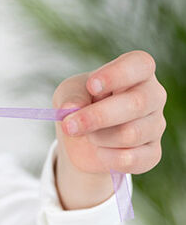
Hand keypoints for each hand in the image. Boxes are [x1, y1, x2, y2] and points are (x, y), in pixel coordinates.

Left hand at [53, 50, 166, 175]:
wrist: (82, 139)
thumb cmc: (80, 104)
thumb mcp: (69, 93)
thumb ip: (70, 96)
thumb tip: (71, 109)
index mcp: (136, 72)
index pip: (140, 64)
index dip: (116, 75)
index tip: (91, 85)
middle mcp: (153, 95)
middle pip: (136, 104)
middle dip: (97, 116)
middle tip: (69, 124)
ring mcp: (156, 125)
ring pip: (130, 134)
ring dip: (97, 137)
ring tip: (89, 134)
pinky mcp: (152, 153)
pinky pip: (130, 159)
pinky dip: (105, 157)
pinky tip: (100, 151)